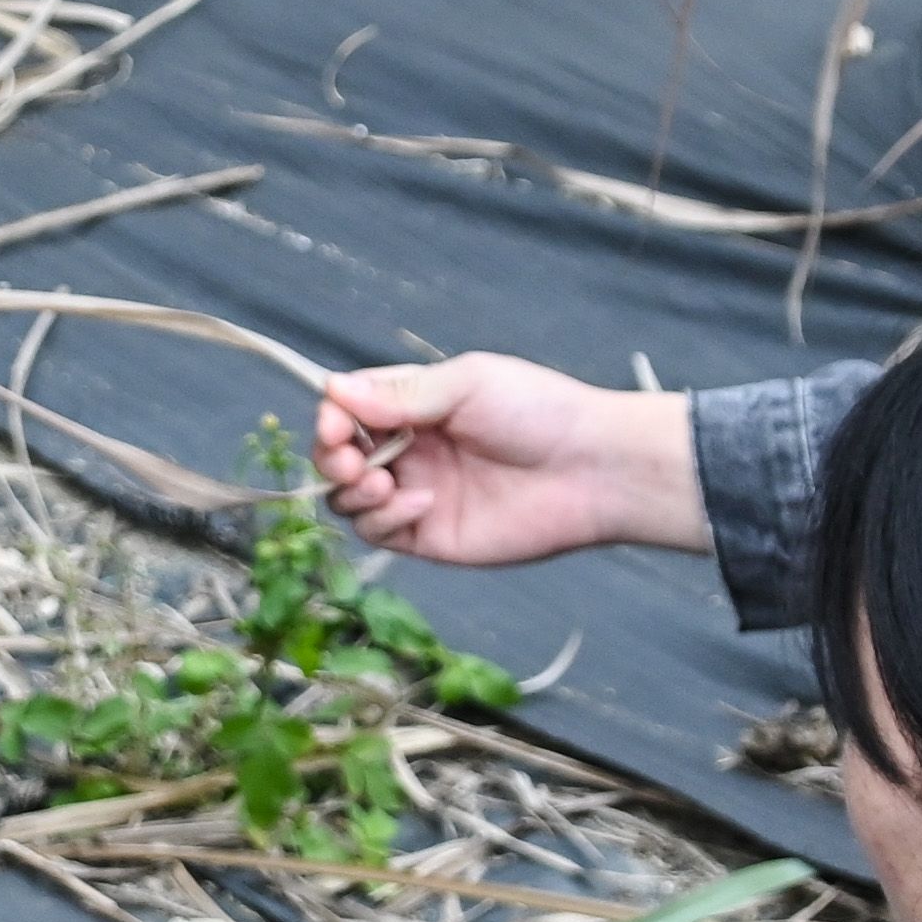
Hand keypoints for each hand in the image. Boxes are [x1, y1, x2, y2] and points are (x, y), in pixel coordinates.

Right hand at [310, 355, 706, 565]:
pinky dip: (383, 517)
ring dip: (350, 490)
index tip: (334, 422)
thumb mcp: (466, 385)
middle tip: (348, 458)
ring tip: (380, 481)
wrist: (591, 470)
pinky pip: (379, 532)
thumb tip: (332, 388)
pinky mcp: (429, 536)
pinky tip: (420, 502)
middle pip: (338, 456)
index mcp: (416, 404)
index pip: (348, 409)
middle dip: (330, 457)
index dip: (331, 416)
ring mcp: (416, 493)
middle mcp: (410, 449)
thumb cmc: (538, 411)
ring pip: (349, 499)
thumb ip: (400, 393)